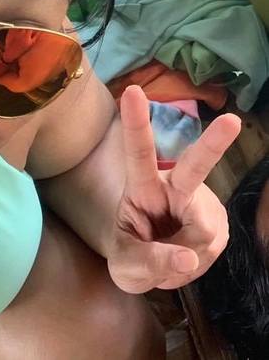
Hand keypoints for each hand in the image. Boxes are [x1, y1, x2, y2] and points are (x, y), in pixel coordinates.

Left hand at [106, 86, 240, 293]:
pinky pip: (212, 245)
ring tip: (169, 257)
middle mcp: (173, 188)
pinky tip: (186, 257)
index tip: (132, 92)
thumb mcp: (126, 266)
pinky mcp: (217, 221)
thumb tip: (190, 255)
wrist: (150, 266)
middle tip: (233, 122)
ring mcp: (200, 203)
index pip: (138, 153)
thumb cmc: (129, 255)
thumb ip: (150, 262)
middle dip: (213, 144)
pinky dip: (198, 261)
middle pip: (194, 166)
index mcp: (142, 187)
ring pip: (204, 230)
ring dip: (187, 255)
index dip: (136, 124)